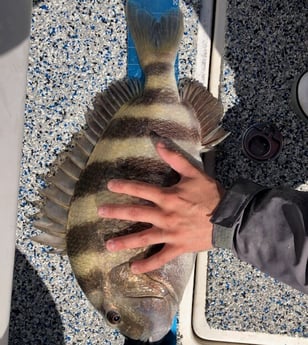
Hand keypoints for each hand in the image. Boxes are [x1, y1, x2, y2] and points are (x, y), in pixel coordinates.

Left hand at [98, 141, 222, 273]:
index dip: (124, 186)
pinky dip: (148, 264)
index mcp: (167, 197)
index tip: (109, 186)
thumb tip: (158, 143)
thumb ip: (175, 158)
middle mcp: (165, 215)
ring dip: (125, 241)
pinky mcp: (178, 247)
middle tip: (99, 212)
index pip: (141, 189)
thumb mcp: (194, 172)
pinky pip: (161, 258)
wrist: (229, 217)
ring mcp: (170, 233)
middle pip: (136, 213)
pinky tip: (134, 268)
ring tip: (108, 245)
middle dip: (116, 212)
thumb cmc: (211, 194)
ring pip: (144, 238)